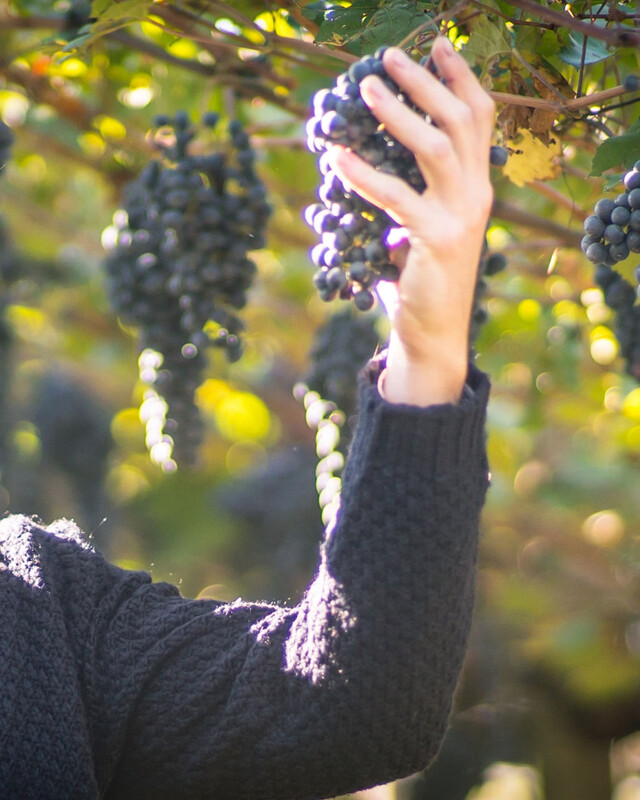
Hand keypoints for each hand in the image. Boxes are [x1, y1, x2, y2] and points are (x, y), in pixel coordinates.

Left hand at [328, 37, 495, 405]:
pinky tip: (337, 157)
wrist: (432, 333)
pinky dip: (363, 173)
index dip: (461, 79)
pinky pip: (396, 197)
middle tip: (391, 56)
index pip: (479, 120)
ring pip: (437, 147)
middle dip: (427, 83)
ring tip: (365, 89)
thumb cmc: (419, 278)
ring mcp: (461, 217)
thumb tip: (362, 152)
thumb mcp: (419, 226)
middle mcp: (477, 196)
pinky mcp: (437, 240)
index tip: (439, 46)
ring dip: (400, 113)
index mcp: (476, 188)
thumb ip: (409, 191)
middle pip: (462, 121)